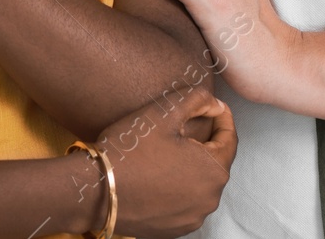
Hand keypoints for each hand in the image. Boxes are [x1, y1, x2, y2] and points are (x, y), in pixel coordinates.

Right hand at [89, 84, 235, 238]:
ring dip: (192, 166)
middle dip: (206, 142)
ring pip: (201, 183)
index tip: (211, 106)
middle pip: (216, 162)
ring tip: (169, 150)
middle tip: (184, 126)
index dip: (223, 118)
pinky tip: (160, 174)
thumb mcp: (164, 112)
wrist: (94, 190)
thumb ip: (198, 99)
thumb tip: (215, 106)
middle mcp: (209, 199)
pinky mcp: (175, 229)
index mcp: (214, 171)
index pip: (230, 138)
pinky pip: (186, 201)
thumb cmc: (130, 149)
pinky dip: (180, 186)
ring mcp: (192, 218)